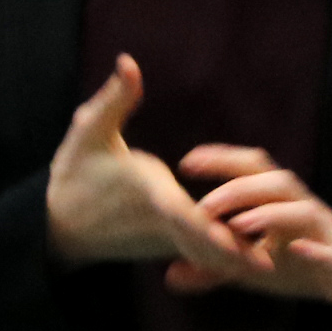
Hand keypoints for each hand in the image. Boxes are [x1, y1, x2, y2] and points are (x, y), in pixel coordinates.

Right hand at [46, 57, 248, 278]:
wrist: (58, 222)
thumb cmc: (74, 173)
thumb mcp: (89, 131)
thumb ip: (114, 99)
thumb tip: (128, 63)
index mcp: (147, 193)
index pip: (181, 215)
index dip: (209, 230)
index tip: (235, 243)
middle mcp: (159, 220)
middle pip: (200, 241)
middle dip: (233, 254)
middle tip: (270, 267)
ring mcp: (163, 237)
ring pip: (202, 251)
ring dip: (233, 261)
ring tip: (272, 268)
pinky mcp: (166, 244)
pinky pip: (197, 253)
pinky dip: (221, 260)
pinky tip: (253, 264)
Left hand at [175, 145, 331, 323]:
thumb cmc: (304, 262)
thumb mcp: (256, 267)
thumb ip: (217, 268)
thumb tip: (171, 276)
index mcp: (281, 205)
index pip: (252, 172)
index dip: (223, 161)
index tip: (186, 162)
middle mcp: (304, 212)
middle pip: (276, 184)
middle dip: (239, 190)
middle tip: (203, 207)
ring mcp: (326, 237)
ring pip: (305, 212)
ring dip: (271, 214)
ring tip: (240, 225)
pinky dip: (316, 251)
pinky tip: (298, 250)